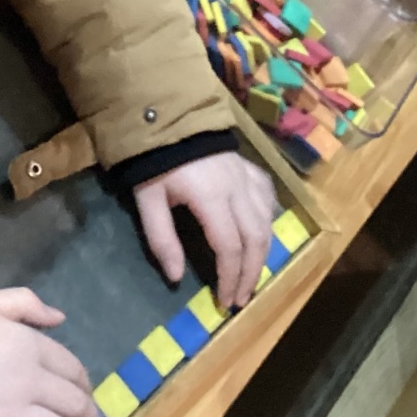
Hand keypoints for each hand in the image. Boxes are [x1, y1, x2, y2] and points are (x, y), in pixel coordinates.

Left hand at [135, 152, 275, 310]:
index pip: (229, 247)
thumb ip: (162, 239)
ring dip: (262, 253)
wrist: (167, 115)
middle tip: (241, 298)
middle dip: (251, 273)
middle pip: (256, 239)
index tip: (225, 301)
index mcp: (212, 198)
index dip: (230, 277)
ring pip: (266, 221)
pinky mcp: (250, 169)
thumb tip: (176, 277)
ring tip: (251, 276)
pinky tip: (262, 232)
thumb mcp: (148, 200)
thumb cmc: (153, 161)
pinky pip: (268, 198)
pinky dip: (268, 219)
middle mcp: (238, 189)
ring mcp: (247, 177)